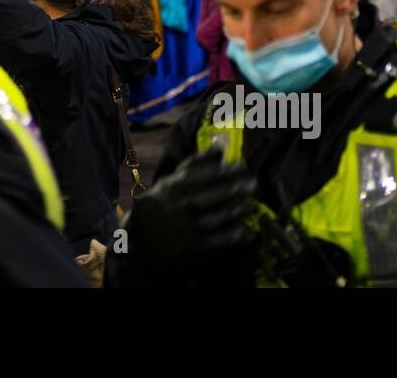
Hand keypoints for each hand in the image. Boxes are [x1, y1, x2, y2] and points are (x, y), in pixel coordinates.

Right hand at [113, 147, 258, 285]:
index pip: (198, 176)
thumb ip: (196, 164)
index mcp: (171, 188)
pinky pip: (214, 241)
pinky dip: (231, 236)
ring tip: (254, 206)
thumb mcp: (172, 181)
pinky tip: (246, 231)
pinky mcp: (190, 248)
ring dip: (236, 212)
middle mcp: (177, 207)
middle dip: (232, 190)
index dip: (221, 171)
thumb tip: (221, 148)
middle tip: (254, 184)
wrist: (142, 239)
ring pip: (212, 218)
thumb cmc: (163, 203)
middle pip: (206, 197)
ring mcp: (183, 228)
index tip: (241, 166)